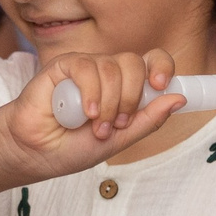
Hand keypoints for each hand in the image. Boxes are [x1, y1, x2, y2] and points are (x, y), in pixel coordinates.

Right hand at [0, 51, 184, 179]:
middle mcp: (108, 73)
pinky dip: (90, 93)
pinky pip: (86, 67)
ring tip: (94, 126)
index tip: (161, 87)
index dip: (162, 68)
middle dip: (130, 98)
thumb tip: (179, 99)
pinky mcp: (63, 66)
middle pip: (135, 63)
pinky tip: (83, 113)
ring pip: (112, 67)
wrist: (36, 153)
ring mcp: (86, 67)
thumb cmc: (72, 147)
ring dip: (107, 103)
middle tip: (116, 124)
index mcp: (125, 87)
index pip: (153, 62)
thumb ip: (148, 120)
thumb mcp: (119, 140)